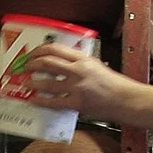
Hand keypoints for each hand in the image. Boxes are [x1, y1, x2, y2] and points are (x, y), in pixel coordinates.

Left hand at [20, 46, 152, 134]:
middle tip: (26, 67)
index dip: (39, 50)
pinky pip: (53, 102)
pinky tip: (34, 100)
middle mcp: (78, 70)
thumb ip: (80, 64)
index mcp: (83, 59)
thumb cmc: (115, 85)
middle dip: (32, 64)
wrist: (126, 100)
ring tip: (28, 83)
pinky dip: (41, 100)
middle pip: (47, 62)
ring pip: (47, 82)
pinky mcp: (77, 103)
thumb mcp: (97, 66)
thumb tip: (64, 64)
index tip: (33, 54)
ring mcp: (77, 87)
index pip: (55, 49)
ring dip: (33, 82)